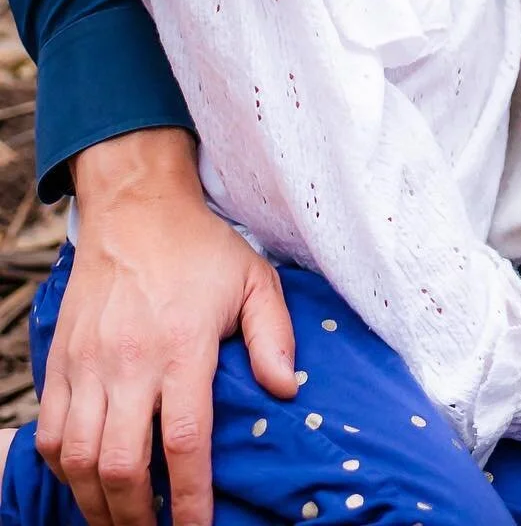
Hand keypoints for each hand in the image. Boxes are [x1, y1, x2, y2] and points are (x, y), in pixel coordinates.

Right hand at [38, 130, 295, 525]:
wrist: (134, 208)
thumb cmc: (200, 248)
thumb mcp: (254, 279)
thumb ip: (274, 334)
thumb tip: (286, 389)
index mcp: (182, 346)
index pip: (184, 441)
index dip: (189, 499)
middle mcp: (129, 362)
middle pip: (122, 465)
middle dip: (137, 517)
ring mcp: (88, 364)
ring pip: (79, 459)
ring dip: (97, 504)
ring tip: (122, 522)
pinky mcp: (61, 362)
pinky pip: (52, 433)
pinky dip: (65, 470)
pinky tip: (87, 482)